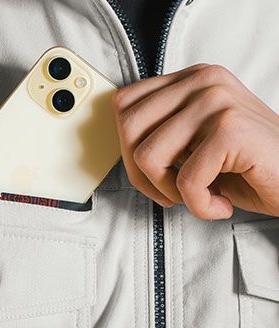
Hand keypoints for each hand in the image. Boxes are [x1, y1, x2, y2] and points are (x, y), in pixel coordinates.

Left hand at [112, 64, 278, 219]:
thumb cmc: (246, 168)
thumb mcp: (194, 142)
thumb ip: (161, 134)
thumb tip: (122, 147)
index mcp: (190, 80)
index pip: (125, 105)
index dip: (127, 149)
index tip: (153, 174)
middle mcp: (203, 82)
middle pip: (128, 129)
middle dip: (143, 175)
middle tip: (173, 192)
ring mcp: (217, 102)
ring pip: (149, 157)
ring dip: (170, 192)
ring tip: (199, 195)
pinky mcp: (230, 129)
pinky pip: (184, 181)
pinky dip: (199, 206)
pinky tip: (220, 204)